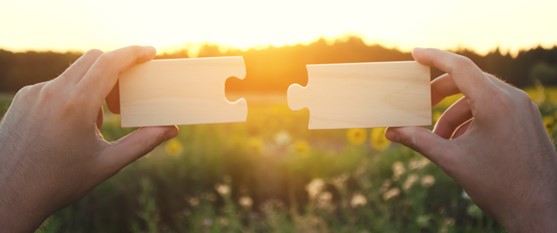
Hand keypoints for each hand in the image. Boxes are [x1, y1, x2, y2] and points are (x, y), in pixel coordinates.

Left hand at [0, 46, 177, 231]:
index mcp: (76, 106)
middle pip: (93, 60)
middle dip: (115, 71)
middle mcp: (52, 92)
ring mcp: (34, 94)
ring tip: (94, 123)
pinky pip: (56, 85)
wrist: (10, 196)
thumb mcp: (107, 163)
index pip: (110, 63)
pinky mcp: (23, 99)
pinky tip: (71, 126)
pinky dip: (72, 95)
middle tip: (122, 101)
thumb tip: (170, 129)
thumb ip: (143, 142)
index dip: (133, 53)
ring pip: (74, 73)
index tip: (149, 52)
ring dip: (93, 86)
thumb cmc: (60, 183)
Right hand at [386, 48, 556, 231]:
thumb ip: (419, 140)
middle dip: (440, 93)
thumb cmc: (498, 186)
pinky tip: (463, 143)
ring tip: (441, 139)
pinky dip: (473, 118)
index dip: (434, 57)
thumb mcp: (452, 160)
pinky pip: (494, 107)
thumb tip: (392, 132)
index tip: (415, 54)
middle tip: (419, 107)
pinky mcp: (526, 119)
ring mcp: (522, 108)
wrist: (540, 210)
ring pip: (480, 96)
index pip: (460, 67)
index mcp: (495, 103)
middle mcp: (512, 99)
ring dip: (455, 113)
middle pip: (468, 81)